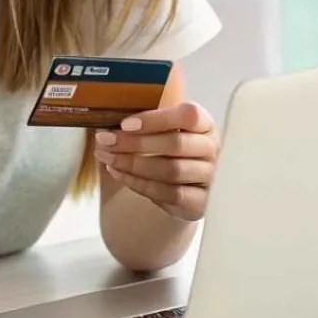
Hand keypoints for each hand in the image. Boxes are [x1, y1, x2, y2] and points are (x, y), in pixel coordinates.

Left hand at [93, 102, 219, 220]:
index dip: (156, 119)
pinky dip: (138, 183)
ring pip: (171, 170)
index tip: (125, 123)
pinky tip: (118, 173)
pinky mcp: (199, 202)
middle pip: (176, 144)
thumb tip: (105, 115)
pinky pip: (168, 194)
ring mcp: (209, 177)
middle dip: (135, 143)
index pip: (188, 115)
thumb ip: (142, 121)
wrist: (182, 187)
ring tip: (107, 157)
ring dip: (133, 164)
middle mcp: (212, 148)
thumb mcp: (160, 130)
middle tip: (105, 141)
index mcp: (204, 123)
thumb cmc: (167, 149)